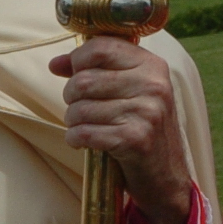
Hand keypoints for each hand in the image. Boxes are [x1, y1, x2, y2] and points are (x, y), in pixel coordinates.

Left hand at [50, 37, 192, 223]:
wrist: (166, 176)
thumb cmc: (141, 128)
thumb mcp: (129, 92)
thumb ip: (95, 71)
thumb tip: (56, 63)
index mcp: (152, 66)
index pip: (100, 47)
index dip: (77, 60)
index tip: (72, 73)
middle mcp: (153, 85)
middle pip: (83, 80)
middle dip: (71, 97)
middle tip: (80, 109)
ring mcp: (147, 112)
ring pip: (80, 108)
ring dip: (72, 121)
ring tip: (84, 126)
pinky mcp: (135, 139)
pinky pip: (84, 133)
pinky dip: (75, 139)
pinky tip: (83, 142)